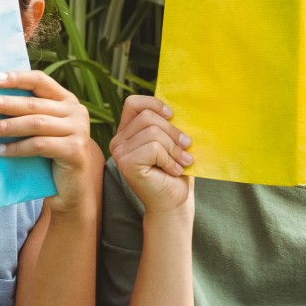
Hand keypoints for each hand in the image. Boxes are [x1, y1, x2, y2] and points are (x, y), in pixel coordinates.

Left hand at [0, 71, 103, 214]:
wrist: (71, 189)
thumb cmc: (50, 157)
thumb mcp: (41, 130)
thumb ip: (28, 114)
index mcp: (67, 101)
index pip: (41, 81)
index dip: (18, 78)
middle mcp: (77, 112)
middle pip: (35, 104)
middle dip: (6, 104)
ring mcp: (79, 130)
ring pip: (36, 123)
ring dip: (7, 126)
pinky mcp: (75, 150)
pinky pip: (39, 145)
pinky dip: (17, 147)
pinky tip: (0, 150)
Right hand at [109, 95, 193, 215]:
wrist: (174, 202)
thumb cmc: (175, 171)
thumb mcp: (172, 141)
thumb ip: (168, 123)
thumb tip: (179, 105)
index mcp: (127, 132)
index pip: (133, 103)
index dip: (154, 104)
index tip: (172, 115)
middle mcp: (118, 141)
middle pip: (148, 116)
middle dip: (173, 132)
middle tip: (187, 148)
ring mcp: (119, 152)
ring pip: (152, 132)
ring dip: (174, 149)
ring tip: (182, 162)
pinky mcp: (126, 164)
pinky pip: (153, 148)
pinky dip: (169, 159)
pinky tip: (173, 171)